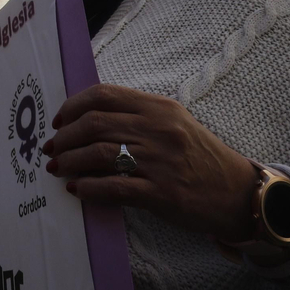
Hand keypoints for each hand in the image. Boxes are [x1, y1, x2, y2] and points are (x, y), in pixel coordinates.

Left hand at [43, 83, 259, 239]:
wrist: (238, 193)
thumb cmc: (200, 158)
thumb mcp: (174, 124)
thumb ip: (137, 116)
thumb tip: (88, 118)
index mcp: (158, 108)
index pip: (103, 96)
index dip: (72, 107)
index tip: (58, 121)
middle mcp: (158, 130)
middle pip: (94, 124)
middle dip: (64, 137)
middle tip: (51, 148)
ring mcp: (160, 161)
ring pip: (98, 154)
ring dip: (70, 161)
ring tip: (57, 168)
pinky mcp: (162, 193)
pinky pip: (113, 187)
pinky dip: (88, 188)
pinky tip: (77, 190)